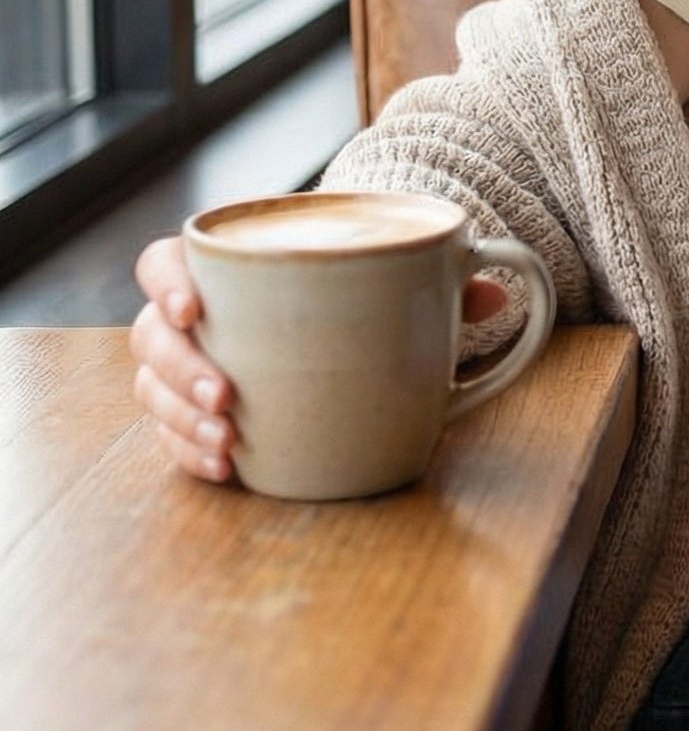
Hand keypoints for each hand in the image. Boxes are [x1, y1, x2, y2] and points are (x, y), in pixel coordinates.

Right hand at [129, 236, 509, 484]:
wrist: (353, 313)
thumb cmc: (363, 285)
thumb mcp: (400, 277)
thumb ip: (441, 280)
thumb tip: (495, 290)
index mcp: (232, 265)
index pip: (163, 262)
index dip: (166, 281)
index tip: (195, 307)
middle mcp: (198, 317)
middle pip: (151, 337)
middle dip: (182, 370)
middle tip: (228, 395)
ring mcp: (192, 367)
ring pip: (154, 390)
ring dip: (182, 419)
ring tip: (227, 442)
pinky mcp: (201, 413)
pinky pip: (172, 435)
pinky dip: (190, 453)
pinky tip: (224, 468)